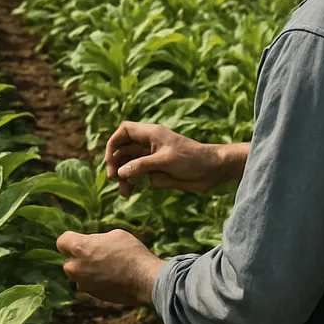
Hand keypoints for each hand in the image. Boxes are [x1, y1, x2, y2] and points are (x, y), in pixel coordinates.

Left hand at [56, 229, 164, 305]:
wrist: (145, 279)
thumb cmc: (131, 253)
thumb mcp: (114, 235)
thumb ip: (96, 240)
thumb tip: (92, 245)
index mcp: (80, 248)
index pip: (62, 241)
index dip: (70, 241)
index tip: (77, 241)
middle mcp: (76, 267)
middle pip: (69, 261)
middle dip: (79, 259)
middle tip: (98, 255)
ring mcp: (83, 284)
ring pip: (79, 275)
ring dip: (87, 272)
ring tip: (107, 267)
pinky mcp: (93, 295)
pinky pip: (89, 285)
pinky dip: (96, 282)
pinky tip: (111, 278)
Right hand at [105, 121, 238, 197]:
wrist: (213, 170)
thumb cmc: (192, 159)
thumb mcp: (165, 161)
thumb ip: (141, 166)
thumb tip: (121, 172)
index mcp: (151, 134)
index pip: (124, 131)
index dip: (114, 143)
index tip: (110, 159)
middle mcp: (149, 144)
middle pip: (123, 150)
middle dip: (116, 163)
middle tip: (113, 177)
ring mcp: (152, 158)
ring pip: (129, 164)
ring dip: (123, 176)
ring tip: (123, 191)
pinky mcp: (157, 171)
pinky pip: (138, 175)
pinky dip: (132, 182)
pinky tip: (129, 192)